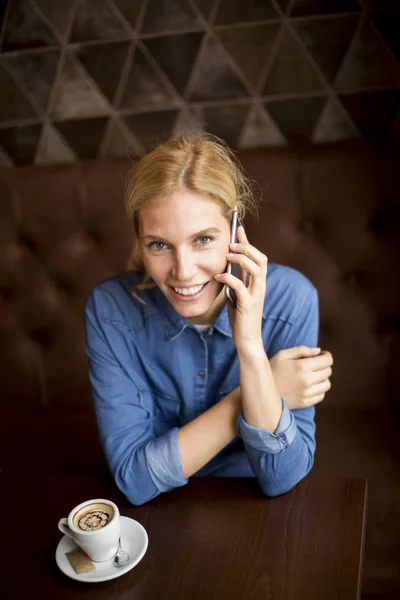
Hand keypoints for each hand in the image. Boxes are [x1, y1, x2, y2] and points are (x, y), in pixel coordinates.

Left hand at [215, 224, 266, 351]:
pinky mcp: (248, 305)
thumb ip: (236, 281)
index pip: (258, 256)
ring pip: (256, 269)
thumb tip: (226, 266)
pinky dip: (228, 278)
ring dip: (241, 259)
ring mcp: (256, 295)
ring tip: (226, 257)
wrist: (247, 340)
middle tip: (230, 245)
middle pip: (261, 259)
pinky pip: (240, 286)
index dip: (247, 242)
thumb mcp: (238, 295)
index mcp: (258, 283)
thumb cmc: (241, 318)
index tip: (238, 228)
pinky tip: (217, 277)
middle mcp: (261, 287)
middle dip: (246, 248)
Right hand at [270, 346, 332, 409]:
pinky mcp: (305, 402)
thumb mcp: (282, 354)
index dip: (326, 356)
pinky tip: (310, 386)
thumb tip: (318, 351)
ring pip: (327, 384)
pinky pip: (321, 395)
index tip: (321, 355)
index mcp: (302, 366)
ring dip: (323, 378)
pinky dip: (319, 390)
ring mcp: (306, 393)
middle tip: (316, 364)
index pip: (327, 361)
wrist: (261, 390)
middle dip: (324, 366)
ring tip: (313, 376)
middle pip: (328, 372)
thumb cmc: (271, 369)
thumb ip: (301, 350)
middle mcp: (307, 380)